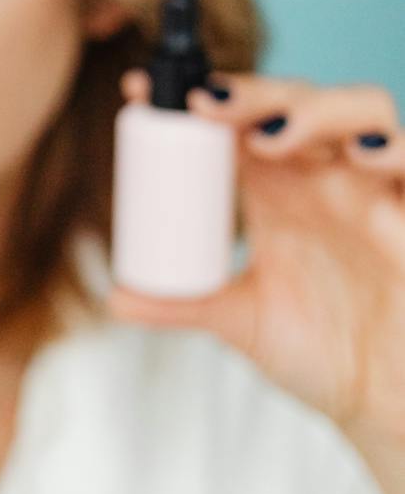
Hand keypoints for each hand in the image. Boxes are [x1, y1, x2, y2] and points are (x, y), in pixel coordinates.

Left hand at [107, 70, 404, 444]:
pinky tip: (360, 154)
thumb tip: (116, 296)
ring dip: (314, 111)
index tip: (137, 90)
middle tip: (200, 104)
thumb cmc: (322, 353)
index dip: (194, 95)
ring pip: (361, 109)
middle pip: (293, 100)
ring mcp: (375, 189)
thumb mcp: (242, 323)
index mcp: (277, 187)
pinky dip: (394, 148)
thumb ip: (182, 305)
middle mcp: (325, 175)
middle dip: (250, 92)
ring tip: (268, 137)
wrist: (382, 402)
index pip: (235, 119)